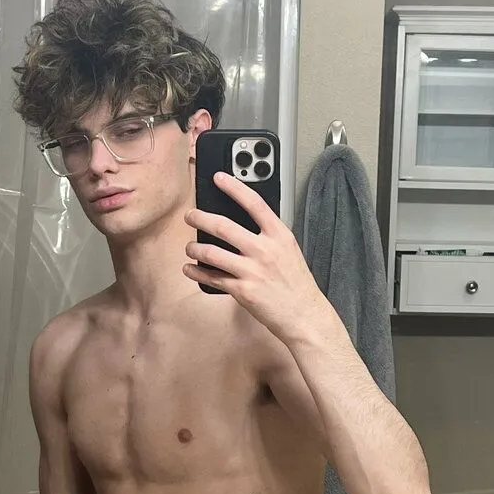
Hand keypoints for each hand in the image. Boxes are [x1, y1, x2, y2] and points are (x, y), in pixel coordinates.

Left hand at [183, 171, 332, 342]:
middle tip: (190, 215)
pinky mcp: (243, 291)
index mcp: (279, 236)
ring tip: (190, 247)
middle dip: (201, 218)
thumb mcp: (289, 251)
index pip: (254, 203)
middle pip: (224, 226)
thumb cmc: (297, 284)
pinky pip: (212, 278)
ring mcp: (252, 271)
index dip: (234, 187)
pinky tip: (189, 269)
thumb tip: (243, 225)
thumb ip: (269, 237)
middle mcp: (265, 250)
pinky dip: (197, 272)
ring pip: (212, 253)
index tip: (218, 178)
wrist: (304, 315)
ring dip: (195, 248)